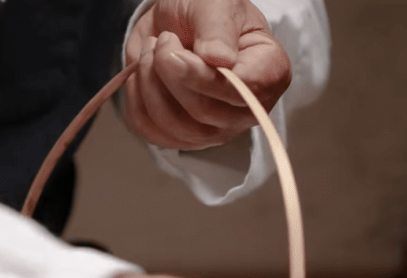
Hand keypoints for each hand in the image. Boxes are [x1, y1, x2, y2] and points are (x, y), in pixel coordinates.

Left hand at [124, 0, 291, 149]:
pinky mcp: (182, 136)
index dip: (201, 76)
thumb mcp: (215, 5)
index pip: (241, 92)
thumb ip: (218, 31)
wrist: (175, 23)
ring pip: (173, 125)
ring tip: (153, 52)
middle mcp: (246, 109)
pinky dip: (137, 99)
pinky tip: (145, 74)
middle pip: (202, 111)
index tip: (174, 48)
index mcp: (269, 72)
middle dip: (169, 72)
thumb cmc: (205, 11)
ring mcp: (214, 128)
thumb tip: (220, 60)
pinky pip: (151, 130)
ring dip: (149, 83)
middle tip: (163, 40)